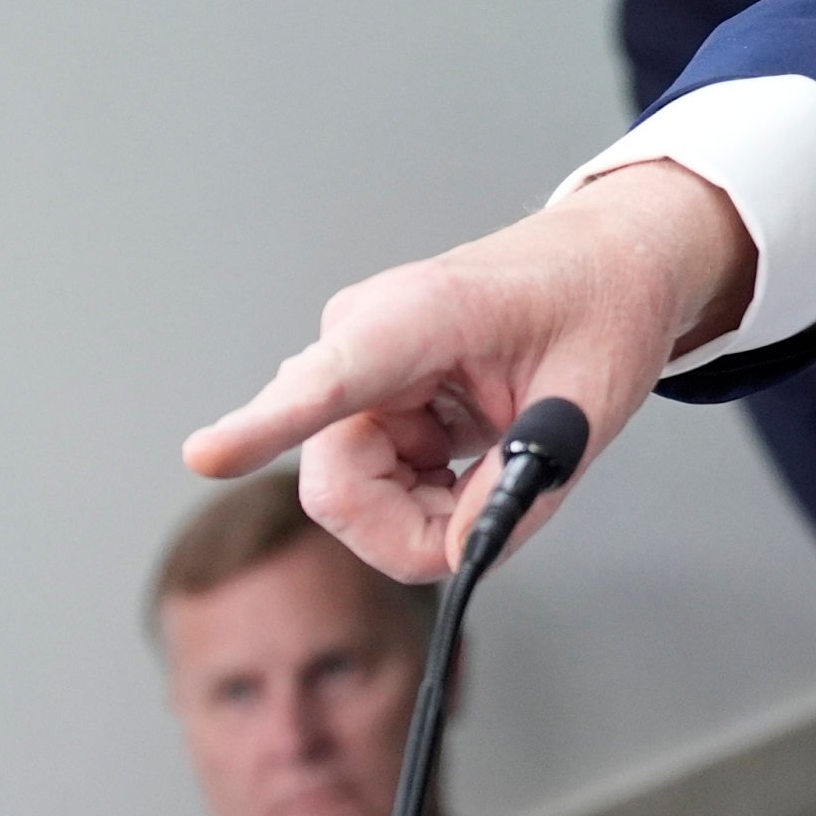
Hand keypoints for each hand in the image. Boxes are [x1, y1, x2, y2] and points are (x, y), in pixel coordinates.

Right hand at [181, 162, 756, 576]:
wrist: (610, 261)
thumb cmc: (602, 306)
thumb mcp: (588, 401)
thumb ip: (523, 482)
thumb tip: (461, 553)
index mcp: (420, 315)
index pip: (329, 379)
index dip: (264, 423)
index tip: (206, 456)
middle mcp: (364, 338)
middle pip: (339, 486)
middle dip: (414, 528)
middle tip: (498, 508)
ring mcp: (356, 369)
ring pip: (352, 497)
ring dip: (427, 512)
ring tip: (495, 462)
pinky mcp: (363, 396)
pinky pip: (370, 485)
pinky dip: (426, 498)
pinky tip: (471, 456)